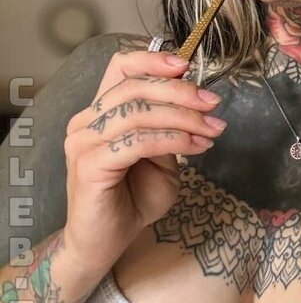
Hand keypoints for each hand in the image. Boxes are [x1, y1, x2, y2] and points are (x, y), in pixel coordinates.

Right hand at [62, 49, 226, 269]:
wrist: (106, 243)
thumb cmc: (132, 200)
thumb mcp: (161, 160)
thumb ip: (169, 131)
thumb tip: (194, 107)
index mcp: (101, 112)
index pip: (120, 68)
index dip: (152, 60)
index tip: (187, 65)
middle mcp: (86, 121)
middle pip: (134, 87)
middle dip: (180, 92)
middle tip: (213, 103)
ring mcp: (84, 142)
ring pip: (138, 113)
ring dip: (183, 118)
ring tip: (212, 130)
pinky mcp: (90, 165)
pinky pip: (137, 142)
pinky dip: (173, 140)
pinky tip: (197, 147)